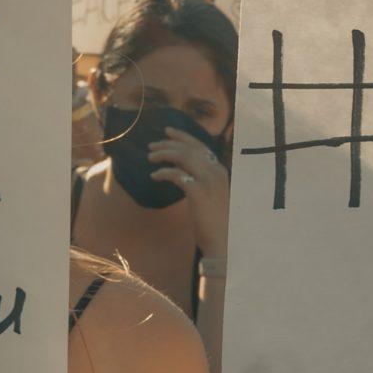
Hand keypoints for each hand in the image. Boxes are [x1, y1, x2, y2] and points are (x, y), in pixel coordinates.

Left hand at [151, 130, 231, 257]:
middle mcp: (216, 171)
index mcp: (220, 170)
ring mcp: (208, 181)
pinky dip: (163, 172)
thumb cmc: (214, 221)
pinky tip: (154, 176)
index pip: (200, 146)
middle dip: (168, 144)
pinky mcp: (198, 192)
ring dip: (163, 154)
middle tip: (151, 146)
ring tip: (150, 158)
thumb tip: (180, 167)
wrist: (222, 240)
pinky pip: (176, 174)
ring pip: (182, 157)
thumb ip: (200, 179)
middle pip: (189, 148)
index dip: (183, 136)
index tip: (167, 132)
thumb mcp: (211, 194)